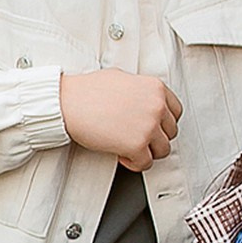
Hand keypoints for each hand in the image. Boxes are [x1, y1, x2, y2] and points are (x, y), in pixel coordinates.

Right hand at [60, 70, 182, 171]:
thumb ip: (139, 90)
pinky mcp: (137, 145)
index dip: (163, 122)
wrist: (66, 103)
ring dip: (148, 152)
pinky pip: (146, 163)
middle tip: (139, 138)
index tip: (153, 127)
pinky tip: (122, 156)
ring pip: (163, 149)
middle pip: (171, 131)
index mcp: (155, 88)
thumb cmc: (86, 91)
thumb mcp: (121, 78)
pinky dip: (135, 163)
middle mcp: (157, 106)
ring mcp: (149, 126)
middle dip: (155, 137)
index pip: (175, 111)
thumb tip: (141, 99)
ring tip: (131, 148)